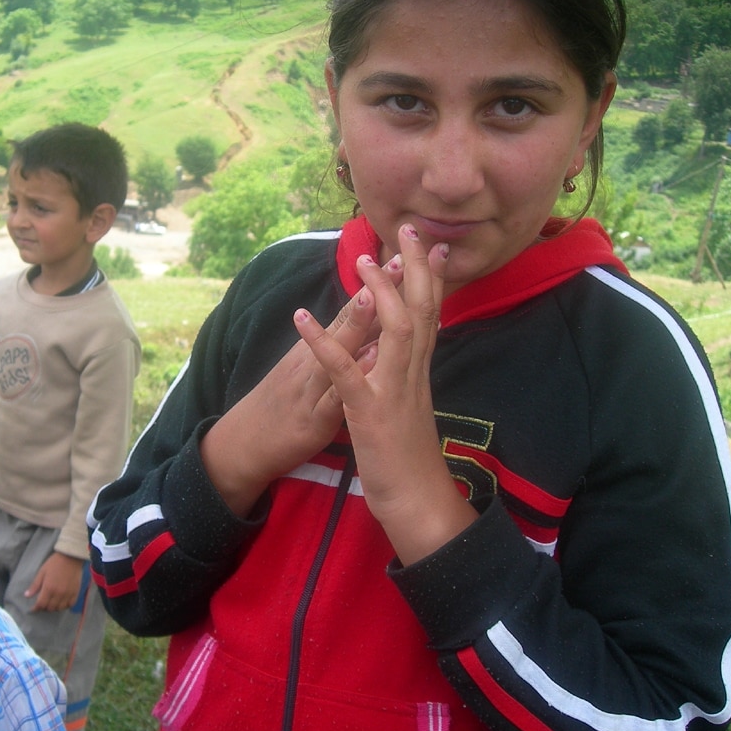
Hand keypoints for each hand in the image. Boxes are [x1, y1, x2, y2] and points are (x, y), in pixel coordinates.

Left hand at [26, 552, 84, 611]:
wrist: (70, 557)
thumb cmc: (54, 563)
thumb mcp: (42, 572)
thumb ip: (35, 585)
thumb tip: (26, 596)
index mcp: (49, 588)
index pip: (41, 604)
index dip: (36, 608)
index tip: (33, 608)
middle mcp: (58, 593)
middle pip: (50, 608)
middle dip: (44, 608)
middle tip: (42, 604)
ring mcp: (68, 594)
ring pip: (60, 608)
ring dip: (54, 608)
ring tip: (51, 603)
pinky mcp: (75, 592)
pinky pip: (70, 605)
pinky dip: (65, 606)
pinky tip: (61, 602)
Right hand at [199, 260, 402, 516]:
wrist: (243, 444)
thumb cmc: (283, 405)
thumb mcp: (308, 372)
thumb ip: (334, 350)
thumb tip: (366, 329)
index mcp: (317, 351)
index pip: (351, 311)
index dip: (376, 284)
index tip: (401, 254)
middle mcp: (314, 361)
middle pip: (346, 320)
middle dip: (373, 291)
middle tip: (398, 258)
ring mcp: (312, 388)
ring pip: (336, 352)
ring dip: (354, 324)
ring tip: (374, 294)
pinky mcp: (310, 419)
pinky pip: (333, 398)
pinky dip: (348, 379)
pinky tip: (364, 364)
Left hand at [295, 225, 475, 563]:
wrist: (417, 504)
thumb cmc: (408, 459)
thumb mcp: (408, 408)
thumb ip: (406, 377)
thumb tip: (405, 353)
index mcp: (418, 373)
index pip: (430, 314)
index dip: (430, 276)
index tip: (430, 243)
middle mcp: (412, 374)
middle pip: (421, 310)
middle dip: (414, 267)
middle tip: (406, 227)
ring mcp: (393, 391)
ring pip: (394, 331)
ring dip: (377, 294)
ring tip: (362, 261)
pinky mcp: (370, 413)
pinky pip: (344, 372)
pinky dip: (323, 342)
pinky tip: (301, 318)